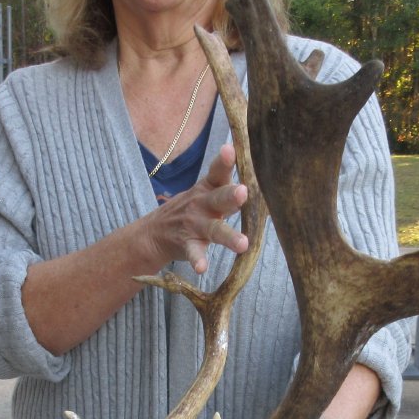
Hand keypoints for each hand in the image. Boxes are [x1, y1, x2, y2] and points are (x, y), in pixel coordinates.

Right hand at [143, 144, 247, 273]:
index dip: (224, 161)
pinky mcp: (187, 244)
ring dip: (228, 236)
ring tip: (243, 244)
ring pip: (213, 230)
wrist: (154, 233)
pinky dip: (198, 260)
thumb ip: (228, 187)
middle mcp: (201, 204)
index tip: (231, 149)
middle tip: (243, 192)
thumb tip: (263, 180)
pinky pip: (194, 253)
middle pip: (218, 198)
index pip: (217, 172)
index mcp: (208, 188)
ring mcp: (193, 224)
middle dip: (231, 195)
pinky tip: (202, 268)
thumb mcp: (206, 193)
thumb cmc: (192, 209)